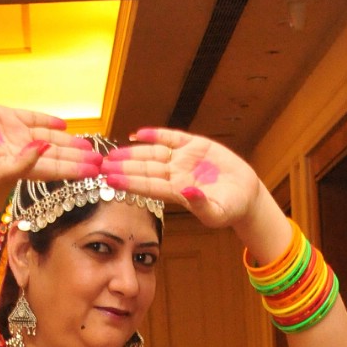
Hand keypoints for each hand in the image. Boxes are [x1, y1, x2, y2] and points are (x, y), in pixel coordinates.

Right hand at [0, 105, 96, 191]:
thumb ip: (24, 162)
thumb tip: (46, 148)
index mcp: (23, 169)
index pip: (57, 170)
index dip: (76, 170)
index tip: (95, 170)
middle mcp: (24, 152)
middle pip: (58, 155)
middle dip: (79, 157)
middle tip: (100, 159)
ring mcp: (18, 135)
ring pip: (51, 137)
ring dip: (69, 141)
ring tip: (88, 143)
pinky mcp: (9, 117)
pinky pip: (34, 119)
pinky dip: (49, 121)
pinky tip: (65, 125)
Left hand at [102, 129, 262, 229]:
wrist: (245, 195)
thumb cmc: (231, 209)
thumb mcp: (218, 212)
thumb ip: (201, 205)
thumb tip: (187, 193)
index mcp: (178, 192)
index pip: (148, 185)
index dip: (128, 182)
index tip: (109, 180)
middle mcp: (177, 174)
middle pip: (145, 168)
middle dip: (123, 166)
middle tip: (101, 165)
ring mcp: (184, 159)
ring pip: (153, 153)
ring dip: (133, 152)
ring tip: (112, 152)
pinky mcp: (195, 145)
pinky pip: (171, 138)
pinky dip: (155, 135)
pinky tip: (137, 134)